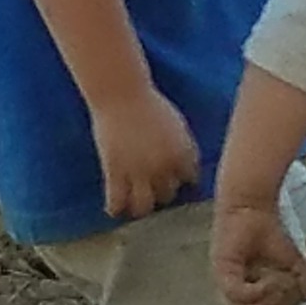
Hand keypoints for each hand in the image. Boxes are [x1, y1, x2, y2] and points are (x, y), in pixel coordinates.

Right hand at [91, 87, 199, 218]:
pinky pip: (117, 201)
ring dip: (141, 208)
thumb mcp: (177, 125)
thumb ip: (182, 148)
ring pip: (143, 206)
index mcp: (183, 154)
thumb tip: (184, 168)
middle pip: (168, 196)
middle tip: (154, 193)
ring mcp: (138, 172)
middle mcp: (163, 167)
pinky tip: (114, 210)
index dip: (184, 182)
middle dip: (162, 194)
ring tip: (136, 207)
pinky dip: (116, 209)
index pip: (191, 180)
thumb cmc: (149, 103)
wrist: (121, 94)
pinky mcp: (115, 172)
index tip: (178, 184)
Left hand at [212, 203, 305, 304]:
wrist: (256, 209)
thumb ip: (290, 304)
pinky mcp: (222, 273)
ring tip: (280, 282)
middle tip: (286, 296)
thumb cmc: (273, 237)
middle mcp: (234, 296)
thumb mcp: (293, 276)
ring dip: (269, 302)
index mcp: (248, 299)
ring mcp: (226, 285)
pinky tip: (269, 278)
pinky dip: (259, 291)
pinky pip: (239, 295)